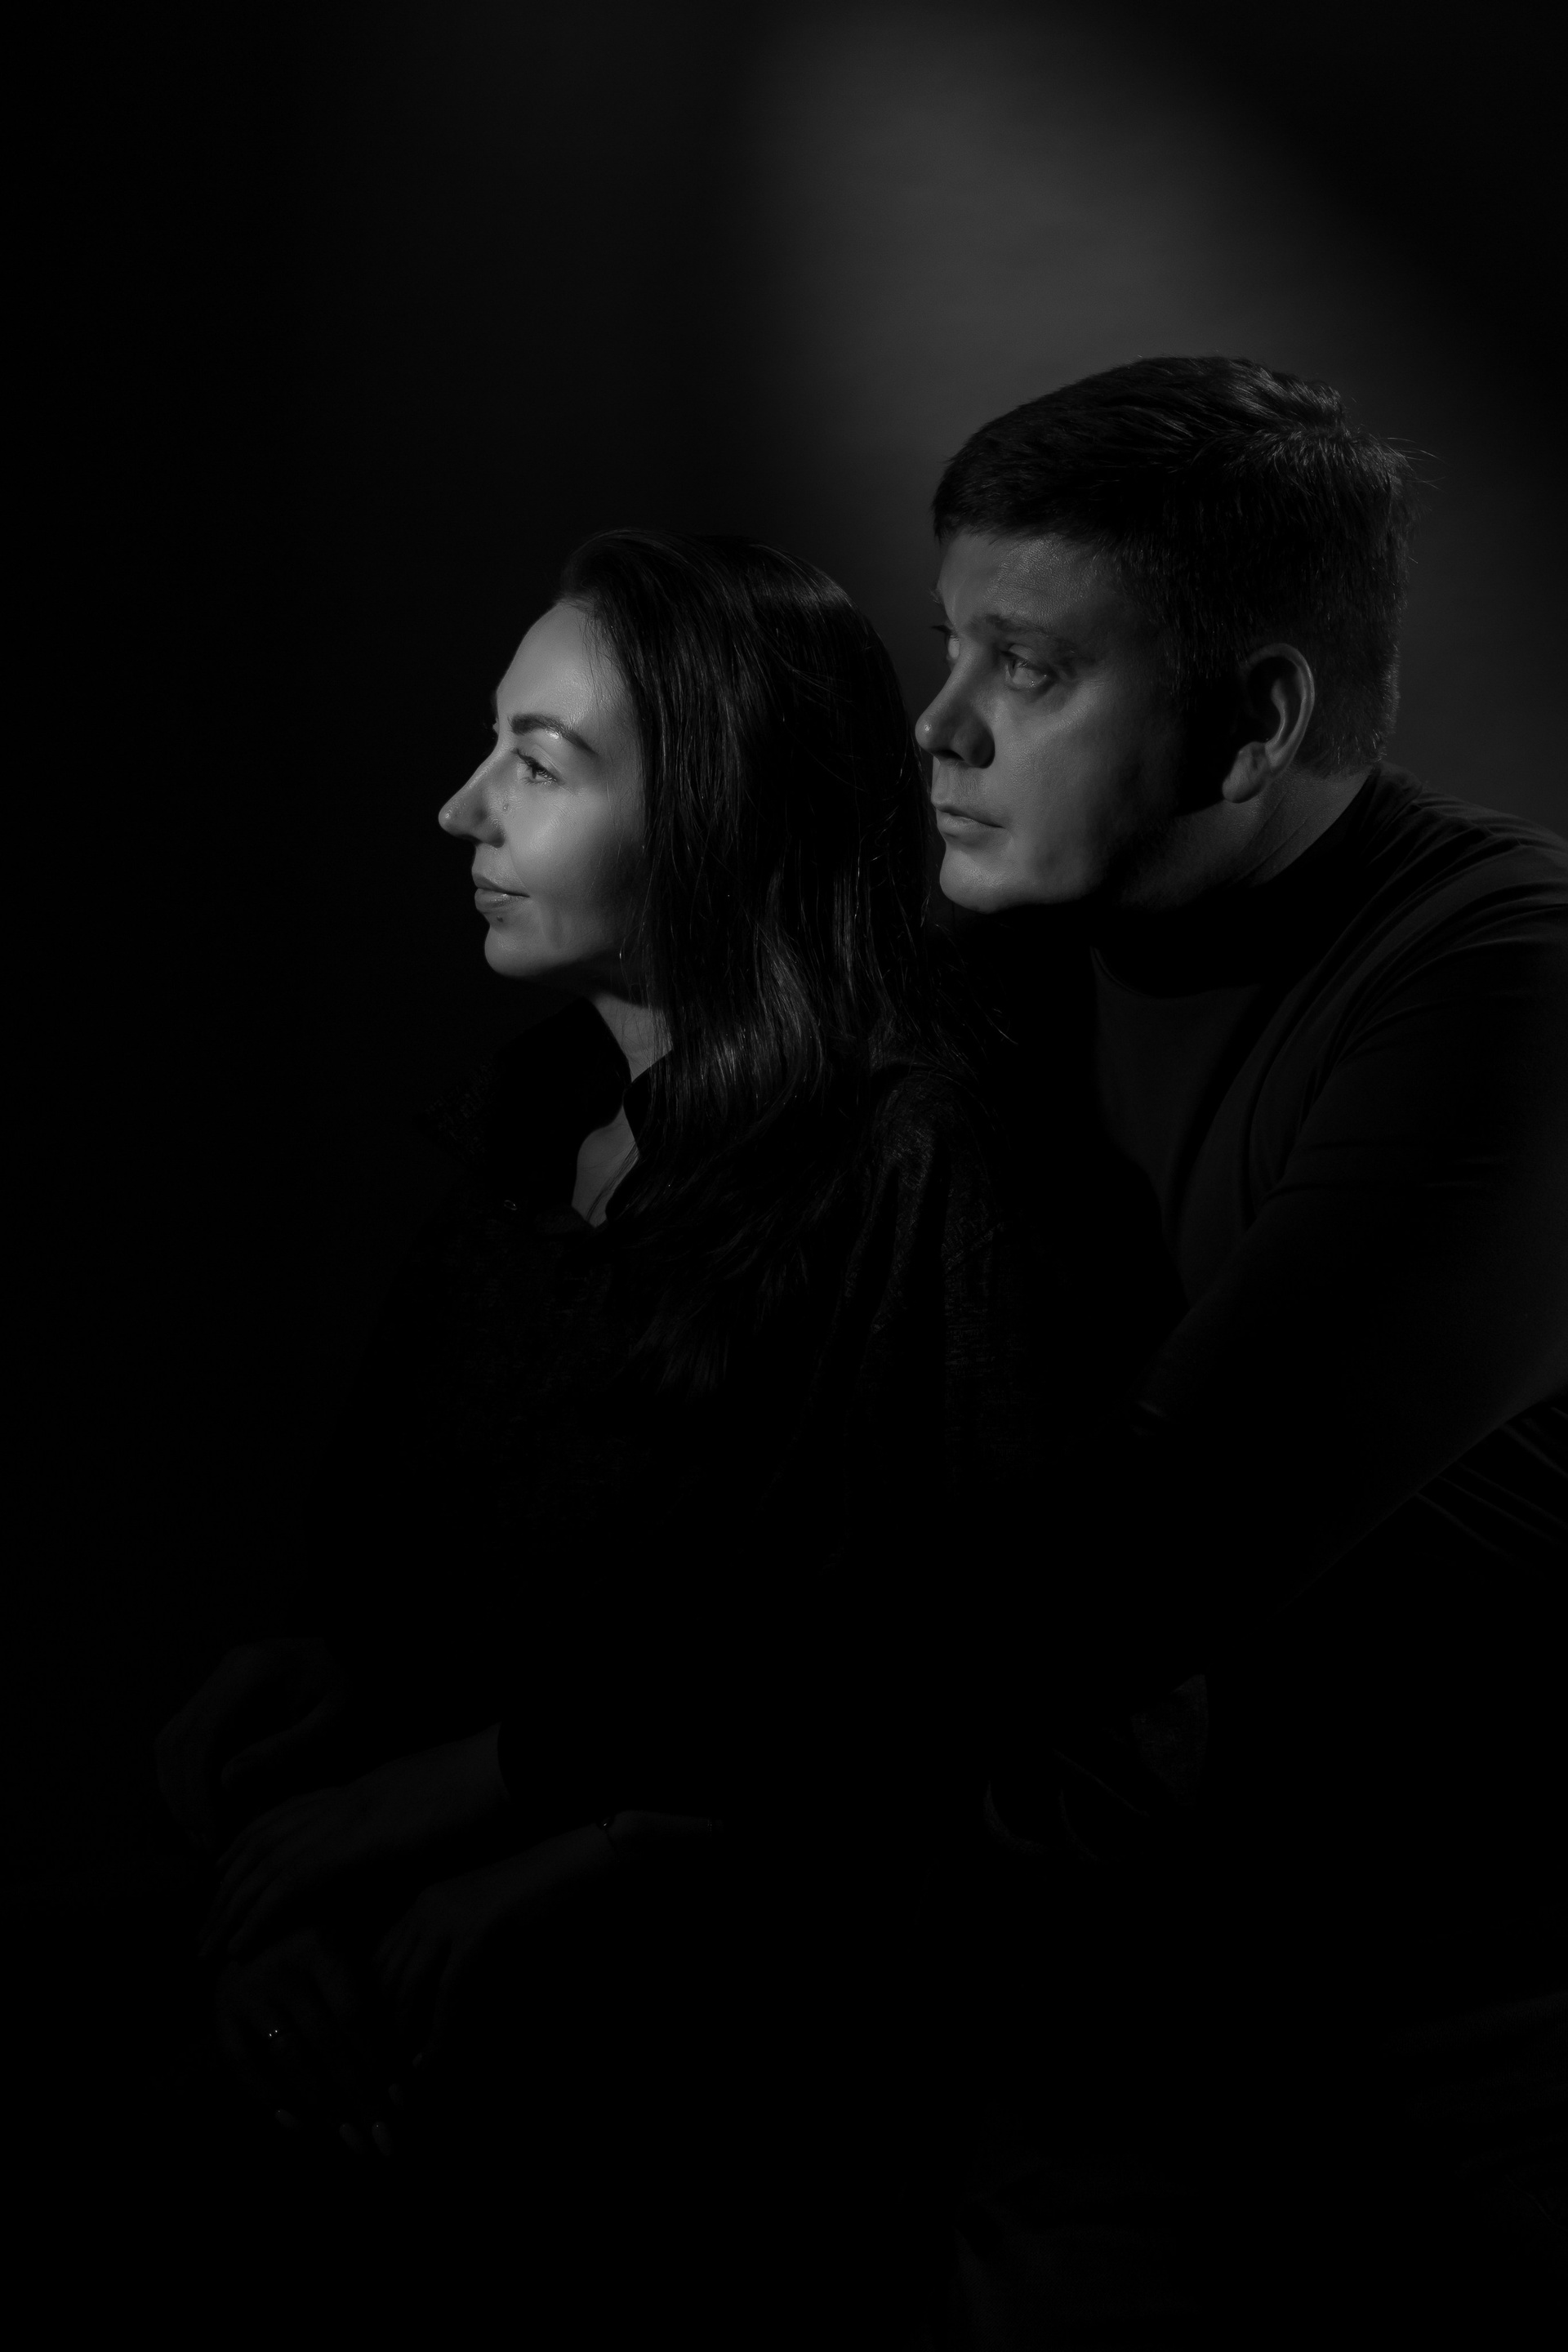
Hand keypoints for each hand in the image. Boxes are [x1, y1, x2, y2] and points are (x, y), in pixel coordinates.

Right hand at [155, 1638, 346, 1850]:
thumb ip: (285, 1750)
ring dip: (180, 1790)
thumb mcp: (333, 1721)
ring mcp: (221, 1680)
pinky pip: (187, 1740)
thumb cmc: (358, 1689)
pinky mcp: (223, 1696)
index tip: (211, 1834)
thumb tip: (226, 1781)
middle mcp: (227, 1670)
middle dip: (184, 1798)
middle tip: (205, 1843)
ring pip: (173, 1741)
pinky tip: (210, 1811)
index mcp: (251, 1670)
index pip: (201, 1736)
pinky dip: (190, 1778)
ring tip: (204, 1834)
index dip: (197, 1791)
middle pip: (177, 1740)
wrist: (369, 1659)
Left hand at [199, 1725, 509, 1961]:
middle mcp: (337, 1801)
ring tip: (207, 1949)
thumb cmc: (478, 1785)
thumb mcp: (426, 1802)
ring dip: (230, 1911)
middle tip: (202, 1929)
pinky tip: (240, 1947)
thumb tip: (384, 1846)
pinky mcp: (353, 1847)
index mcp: (355, 1788)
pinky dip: (259, 1918)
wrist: (500, 1767)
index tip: (222, 1878)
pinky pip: (289, 1886)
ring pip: (263, 1867)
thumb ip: (394, 1822)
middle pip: (260, 1844)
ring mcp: (342, 1820)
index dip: (246, 1850)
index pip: (280, 1816)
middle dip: (226, 1889)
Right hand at [215, 1924, 394, 2155]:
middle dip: (359, 2096)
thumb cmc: (314, 1943)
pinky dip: (270, 2099)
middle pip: (328, 2044)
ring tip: (350, 2140)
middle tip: (383, 2138)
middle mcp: (283, 1969)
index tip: (403, 2102)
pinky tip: (298, 2126)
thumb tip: (413, 2057)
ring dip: (323, 2106)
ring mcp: (247, 1993)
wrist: (247, 1927)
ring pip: (290, 2059)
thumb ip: (374, 1989)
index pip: (357, 2015)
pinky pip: (243, 2067)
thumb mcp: (347, 1945)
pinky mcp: (220, 2016)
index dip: (381, 2061)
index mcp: (322, 1947)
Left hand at [372, 1826, 619, 2069]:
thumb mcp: (481, 1926)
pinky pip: (448, 1994)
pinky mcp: (477, 1932)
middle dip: (384, 2028)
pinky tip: (437, 2061)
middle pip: (385, 1978)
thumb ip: (451, 1957)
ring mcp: (450, 1917)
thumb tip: (429, 2014)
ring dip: (407, 2038)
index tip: (383, 2045)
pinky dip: (441, 2034)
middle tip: (391, 2068)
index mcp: (424, 1903)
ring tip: (409, 2074)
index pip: (377, 1962)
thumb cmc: (535, 1899)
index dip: (374, 2007)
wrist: (576, 1866)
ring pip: (409, 1990)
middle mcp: (427, 1907)